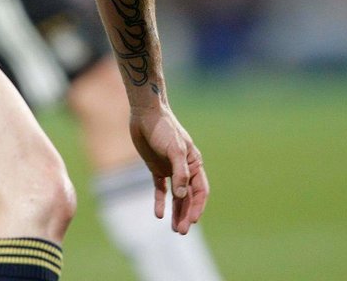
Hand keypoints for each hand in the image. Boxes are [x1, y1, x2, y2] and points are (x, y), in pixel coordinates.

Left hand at [128, 105, 208, 233]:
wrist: (146, 114)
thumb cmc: (164, 129)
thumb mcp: (175, 149)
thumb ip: (179, 172)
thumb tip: (182, 195)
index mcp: (194, 163)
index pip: (200, 190)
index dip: (197, 206)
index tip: (192, 221)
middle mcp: (184, 168)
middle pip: (188, 196)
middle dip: (186, 214)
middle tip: (181, 232)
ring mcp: (170, 169)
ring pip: (176, 196)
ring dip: (176, 211)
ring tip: (174, 229)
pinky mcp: (156, 168)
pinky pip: (160, 189)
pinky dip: (161, 201)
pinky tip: (159, 214)